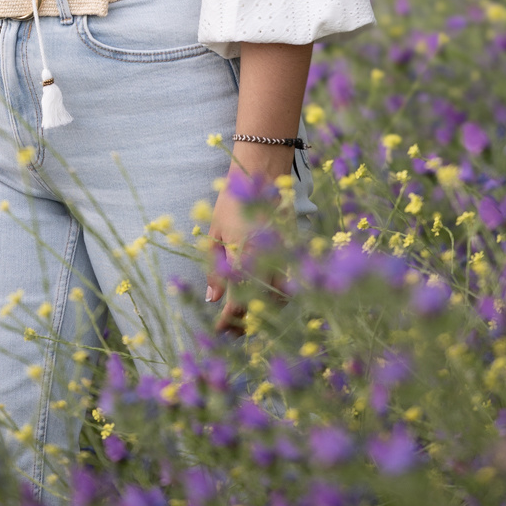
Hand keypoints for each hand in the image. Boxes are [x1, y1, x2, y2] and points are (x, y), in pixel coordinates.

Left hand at [205, 170, 286, 335]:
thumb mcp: (215, 233)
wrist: (262, 172)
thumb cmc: (231, 200)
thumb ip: (214, 268)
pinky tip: (266, 294)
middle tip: (231, 331)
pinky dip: (279, 294)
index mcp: (245, 261)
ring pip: (280, 298)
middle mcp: (267, 263)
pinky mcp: (293, 250)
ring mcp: (283, 257)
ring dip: (265, 311)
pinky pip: (289, 282)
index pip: (238, 305)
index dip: (228, 323)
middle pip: (260, 307)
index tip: (218, 332)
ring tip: (248, 315)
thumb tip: (213, 299)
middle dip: (245, 323)